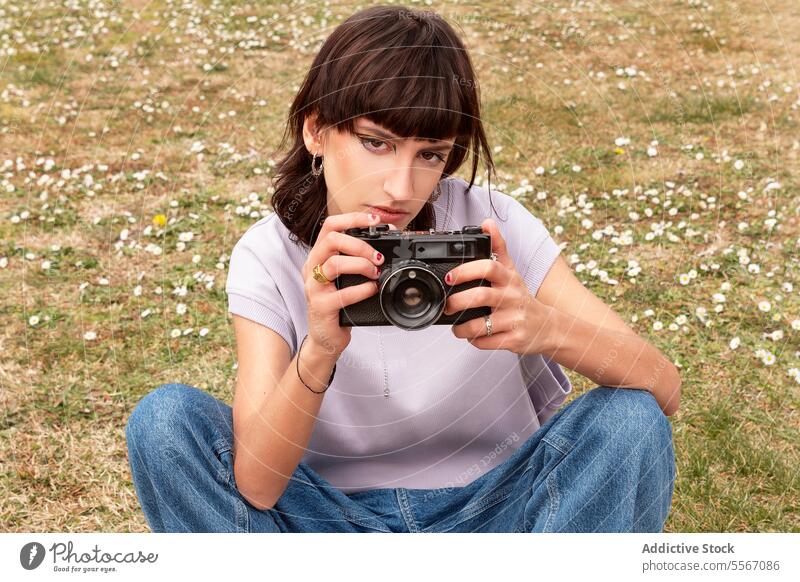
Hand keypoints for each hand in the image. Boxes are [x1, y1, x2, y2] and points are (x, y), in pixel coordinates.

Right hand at [302, 211, 397, 358]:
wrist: (326, 338)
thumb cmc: (338, 305)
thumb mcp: (346, 277)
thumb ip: (359, 259)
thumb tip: (387, 241)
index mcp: (319, 256)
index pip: (330, 226)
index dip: (352, 218)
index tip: (374, 221)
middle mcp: (312, 268)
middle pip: (331, 240)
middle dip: (359, 244)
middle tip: (378, 257)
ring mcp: (313, 287)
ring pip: (334, 263)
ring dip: (361, 265)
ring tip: (376, 272)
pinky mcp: (320, 307)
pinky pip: (341, 294)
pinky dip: (361, 290)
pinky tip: (372, 290)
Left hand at [442, 218, 553, 354]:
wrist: (548, 327)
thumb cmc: (521, 297)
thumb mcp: (511, 271)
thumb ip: (498, 247)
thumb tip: (486, 222)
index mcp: (508, 278)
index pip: (488, 267)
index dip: (466, 270)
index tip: (449, 276)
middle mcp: (512, 297)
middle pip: (481, 296)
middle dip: (457, 302)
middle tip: (447, 305)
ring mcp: (514, 320)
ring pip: (481, 325)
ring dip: (462, 328)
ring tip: (456, 326)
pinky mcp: (514, 340)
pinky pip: (487, 342)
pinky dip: (474, 340)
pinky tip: (472, 336)